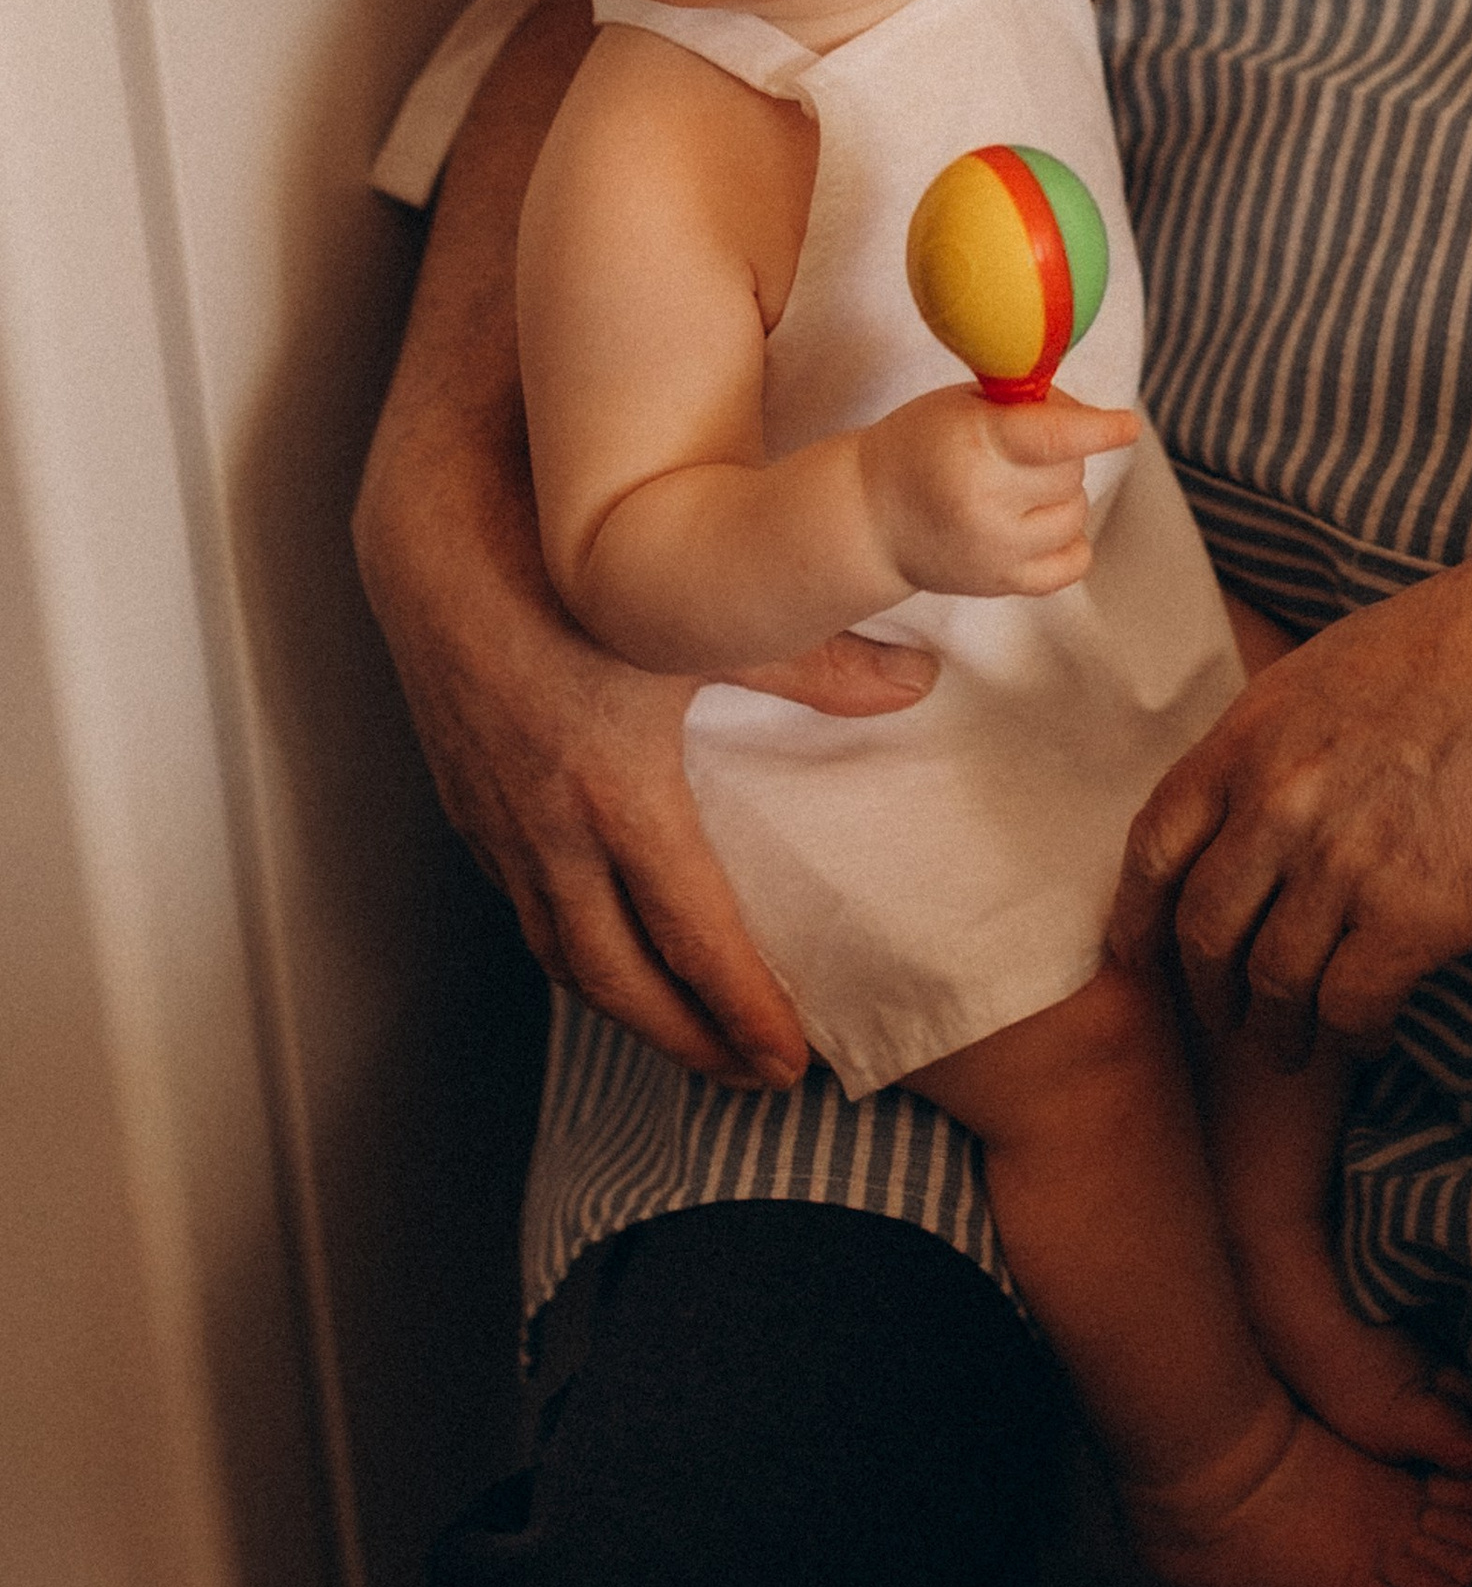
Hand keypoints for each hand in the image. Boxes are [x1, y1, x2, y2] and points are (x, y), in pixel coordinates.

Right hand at [360, 435, 941, 1085]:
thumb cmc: (572, 557)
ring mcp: (492, 814)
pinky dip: (567, 943)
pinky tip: (597, 936)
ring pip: (555, 948)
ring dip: (621, 1002)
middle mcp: (543, 825)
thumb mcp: (708, 612)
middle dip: (685, 1039)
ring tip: (683, 1028)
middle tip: (748, 1074)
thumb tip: (914, 686)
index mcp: (612, 794)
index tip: (790, 1061)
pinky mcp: (463, 789)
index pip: (688, 941)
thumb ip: (818, 660)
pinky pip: (518, 901)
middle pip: (613, 979)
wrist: (443, 512)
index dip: (741, 1012)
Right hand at [860, 383, 1141, 600]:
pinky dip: (1068, 540)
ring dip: (1061, 495)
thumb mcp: (962, 405)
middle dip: (1059, 455)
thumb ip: (1026, 404)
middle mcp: (986, 503)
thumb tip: (1092, 418)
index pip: (1053, 438)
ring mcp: (996, 550)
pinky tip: (1038, 523)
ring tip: (1017, 487)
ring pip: (1076, 513)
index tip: (1126, 425)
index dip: (1098, 429)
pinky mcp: (1003, 584)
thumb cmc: (919, 446)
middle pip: (1071, 472)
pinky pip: (1074, 563)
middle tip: (1019, 451)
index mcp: (974, 446)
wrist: (871, 517)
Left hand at [1108, 537, 1471, 1061]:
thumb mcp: (1339, 663)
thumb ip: (1286, 734)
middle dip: (1206, 991)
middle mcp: (1278, 804)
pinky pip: (1349, 1007)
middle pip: (1205, 930)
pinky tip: (1366, 1035)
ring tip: (1292, 1048)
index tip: (1136, 952)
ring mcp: (1340, 865)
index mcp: (1253, 733)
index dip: (1138, 912)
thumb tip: (1266, 786)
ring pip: (1273, 984)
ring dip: (1276, 1031)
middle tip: (1224, 1019)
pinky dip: (1349, 1035)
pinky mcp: (1411, 917)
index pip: (1155, 843)